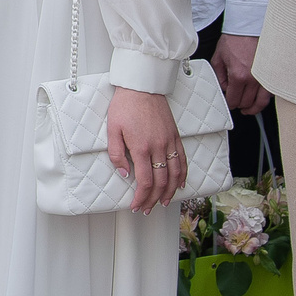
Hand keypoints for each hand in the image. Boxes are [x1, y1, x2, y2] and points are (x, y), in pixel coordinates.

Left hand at [105, 85, 183, 209]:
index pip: (145, 182)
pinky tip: (179, 184)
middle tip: (147, 209)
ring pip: (175, 174)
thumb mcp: (112, 129)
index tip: (136, 206)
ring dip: (170, 191)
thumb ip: (116, 154)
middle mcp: (158, 147)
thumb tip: (123, 173)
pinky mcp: (175, 136)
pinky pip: (182, 160)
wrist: (142, 86)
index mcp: (141, 148)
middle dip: (154, 199)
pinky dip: (182, 175)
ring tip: (164, 202)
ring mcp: (169, 142)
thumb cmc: (124, 106)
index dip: (141, 197)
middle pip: (160, 182)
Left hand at [212, 33, 267, 113]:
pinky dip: (264, 98)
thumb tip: (224, 89)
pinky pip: (271, 93)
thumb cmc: (234, 40)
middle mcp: (254, 79)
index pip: (234, 100)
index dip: (229, 104)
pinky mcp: (273, 73)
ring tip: (249, 109)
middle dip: (240, 105)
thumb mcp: (218, 58)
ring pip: (262, 102)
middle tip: (237, 103)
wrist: (249, 27)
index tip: (229, 103)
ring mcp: (265, 77)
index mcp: (238, 76)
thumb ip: (218, 77)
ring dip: (254, 108)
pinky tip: (259, 98)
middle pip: (247, 103)